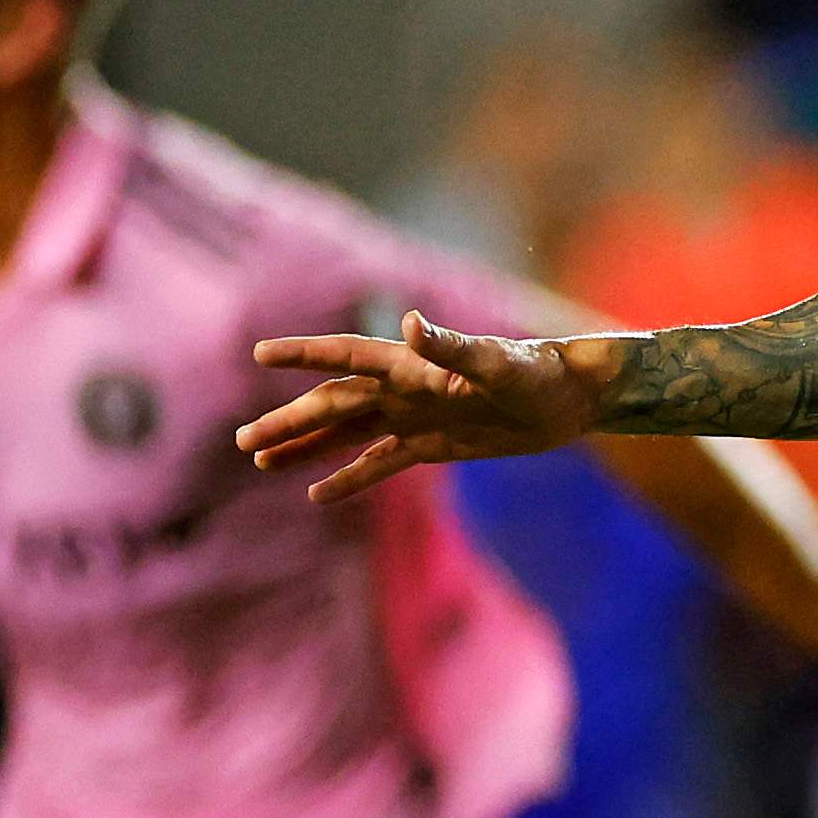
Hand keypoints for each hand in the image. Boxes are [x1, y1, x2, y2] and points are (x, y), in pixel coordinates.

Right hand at [238, 314, 601, 505]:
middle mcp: (406, 388)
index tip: (260, 353)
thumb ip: (452, 347)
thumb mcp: (499, 363)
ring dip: (306, 445)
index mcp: (413, 364)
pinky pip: (381, 462)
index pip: (347, 357)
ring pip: (347, 432)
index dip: (306, 354)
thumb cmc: (540, 373)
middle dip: (289, 421)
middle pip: (334, 404)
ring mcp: (416, 417)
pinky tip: (318, 494)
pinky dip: (350, 476)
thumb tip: (410, 323)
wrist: (573, 399)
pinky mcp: (434, 445)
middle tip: (243, 440)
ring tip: (261, 459)